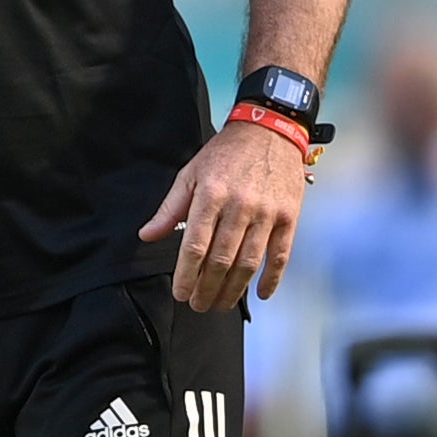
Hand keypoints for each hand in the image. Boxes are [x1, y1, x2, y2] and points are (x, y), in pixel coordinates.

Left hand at [138, 120, 306, 311]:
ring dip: (234, 290)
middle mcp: (239, 207)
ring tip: (219, 304)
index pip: (195, 245)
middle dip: (207, 288)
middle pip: (221, 260)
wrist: (269, 131)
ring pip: (249, 263)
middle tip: (197, 305)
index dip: (187, 275)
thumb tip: (147, 236)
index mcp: (210, 195)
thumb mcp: (189, 174)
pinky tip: (259, 295)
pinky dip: (271, 279)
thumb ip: (169, 209)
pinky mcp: (288, 218)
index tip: (180, 293)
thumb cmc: (224, 154)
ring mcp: (267, 213)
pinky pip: (280, 256)